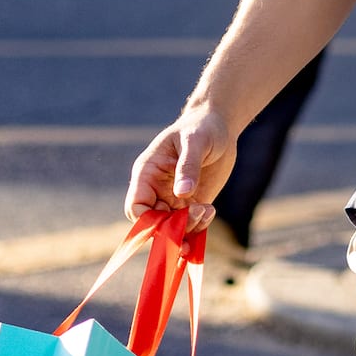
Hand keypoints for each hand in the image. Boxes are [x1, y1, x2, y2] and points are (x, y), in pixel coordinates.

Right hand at [126, 102, 234, 233]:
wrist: (219, 126)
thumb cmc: (201, 127)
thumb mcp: (195, 141)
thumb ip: (188, 166)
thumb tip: (182, 193)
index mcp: (147, 173)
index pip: (136, 207)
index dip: (148, 221)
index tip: (169, 221)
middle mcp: (157, 190)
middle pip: (154, 223)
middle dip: (173, 228)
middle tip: (196, 215)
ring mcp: (174, 199)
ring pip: (173, 229)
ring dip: (188, 228)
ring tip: (207, 210)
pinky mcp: (192, 203)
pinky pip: (191, 225)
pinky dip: (200, 226)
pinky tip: (211, 210)